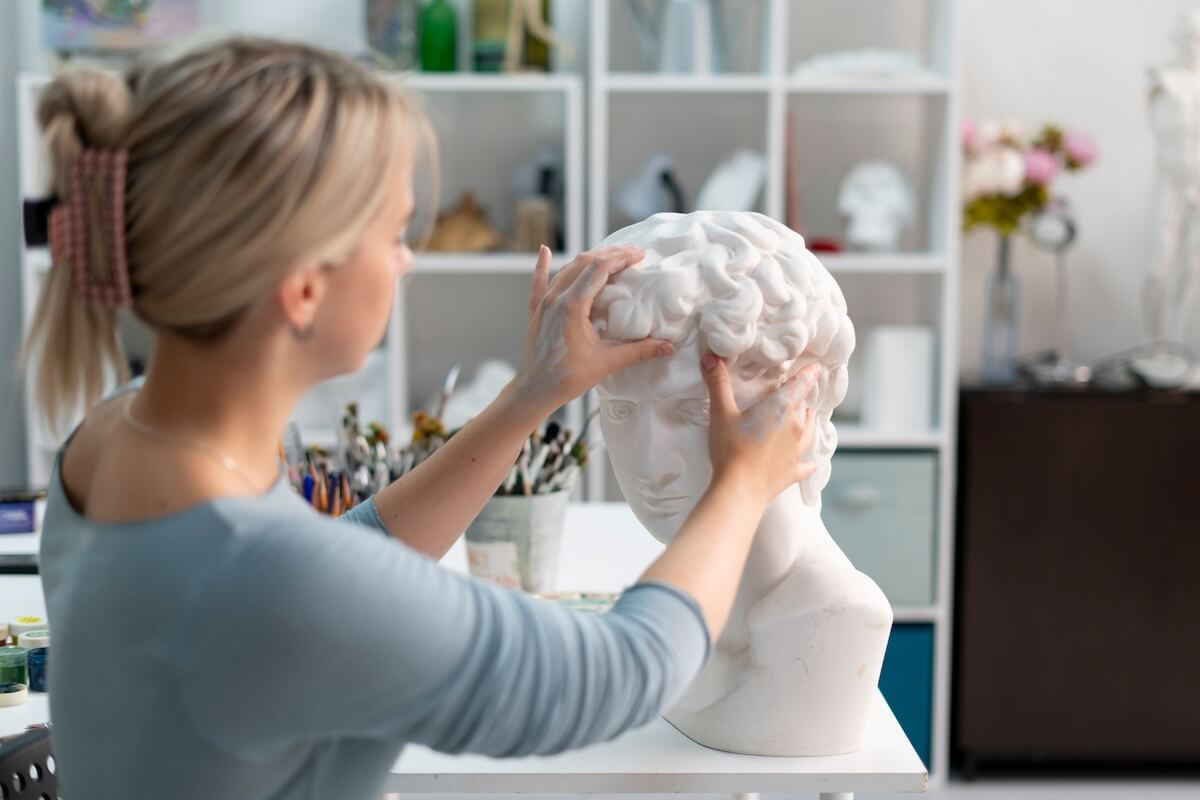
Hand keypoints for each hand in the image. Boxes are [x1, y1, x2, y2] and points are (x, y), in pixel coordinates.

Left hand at [512, 245, 673, 409]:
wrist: (533, 392)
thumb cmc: (566, 379)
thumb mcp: (606, 363)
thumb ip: (638, 352)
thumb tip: (667, 347)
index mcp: (572, 305)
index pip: (600, 269)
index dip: (621, 257)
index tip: (640, 255)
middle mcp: (556, 298)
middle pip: (584, 263)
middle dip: (609, 254)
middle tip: (631, 253)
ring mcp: (543, 303)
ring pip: (567, 270)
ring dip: (589, 260)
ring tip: (609, 256)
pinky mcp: (535, 311)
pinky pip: (539, 282)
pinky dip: (543, 266)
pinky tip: (544, 251)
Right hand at [701, 353, 820, 506]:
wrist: (740, 491)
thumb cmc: (731, 450)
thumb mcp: (721, 413)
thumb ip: (718, 384)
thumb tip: (710, 357)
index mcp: (781, 408)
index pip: (801, 384)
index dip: (809, 373)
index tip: (815, 367)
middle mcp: (796, 427)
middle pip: (804, 406)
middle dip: (800, 398)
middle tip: (794, 392)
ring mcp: (798, 450)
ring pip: (810, 430)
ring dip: (807, 422)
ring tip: (805, 416)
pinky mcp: (794, 471)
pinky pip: (806, 464)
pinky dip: (807, 460)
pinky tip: (810, 462)